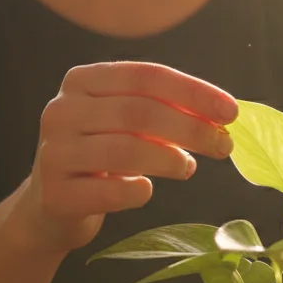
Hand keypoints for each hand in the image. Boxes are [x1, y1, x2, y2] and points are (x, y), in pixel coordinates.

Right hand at [15, 61, 237, 253]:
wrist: (51, 206)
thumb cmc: (100, 156)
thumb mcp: (124, 123)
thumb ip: (162, 111)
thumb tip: (220, 115)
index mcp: (82, 81)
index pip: (146, 76)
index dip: (193, 92)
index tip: (230, 112)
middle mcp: (62, 110)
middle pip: (139, 112)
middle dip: (191, 128)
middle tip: (223, 146)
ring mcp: (54, 153)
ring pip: (125, 150)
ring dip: (169, 160)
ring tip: (188, 168)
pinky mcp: (56, 195)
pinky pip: (111, 191)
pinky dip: (139, 191)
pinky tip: (146, 190)